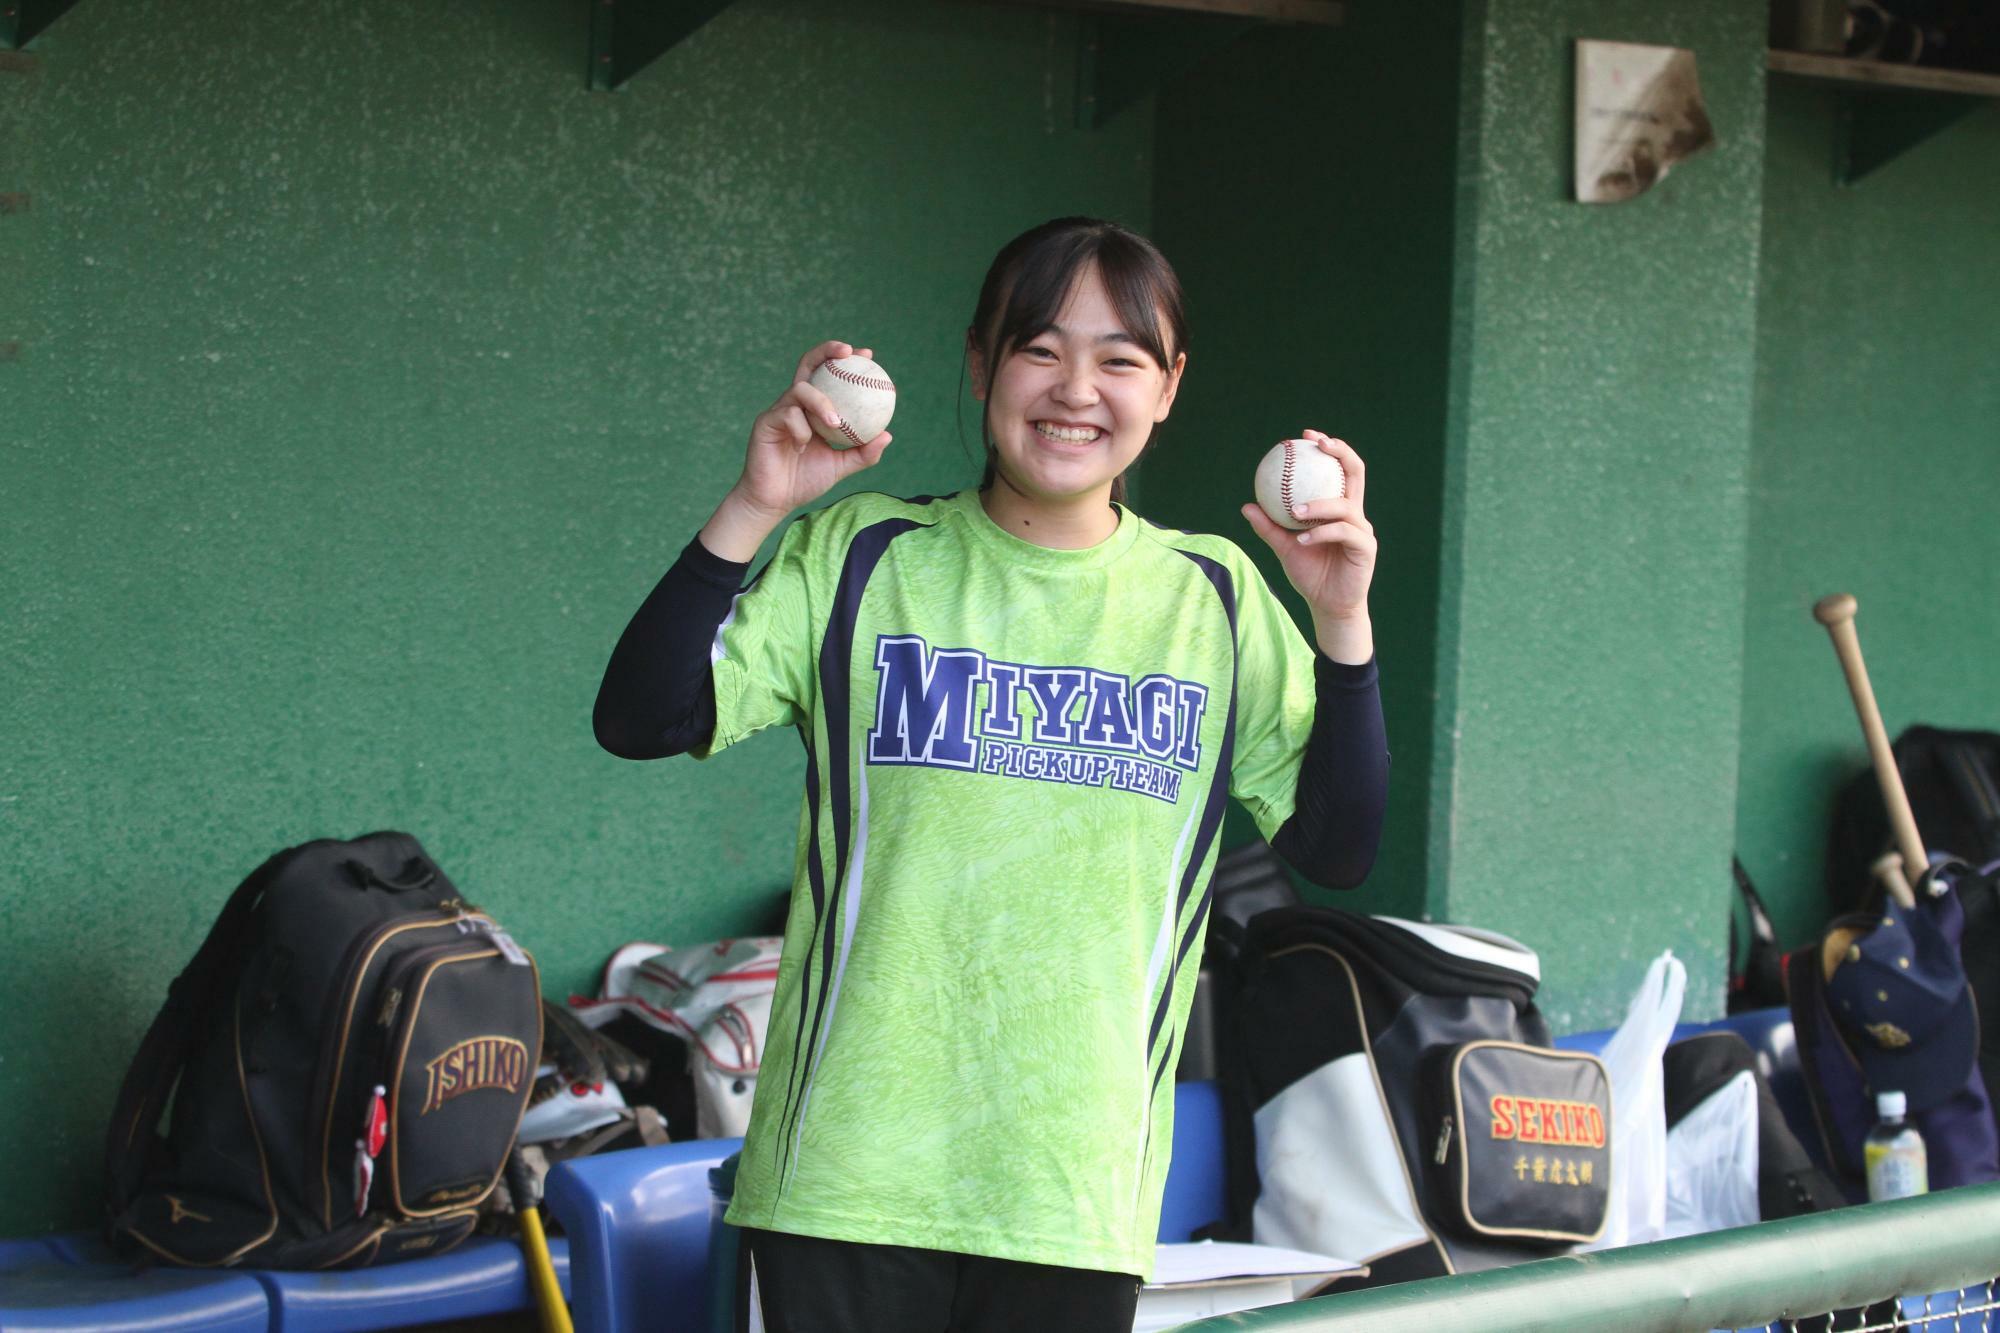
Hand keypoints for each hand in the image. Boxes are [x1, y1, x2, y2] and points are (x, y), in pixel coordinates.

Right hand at [731, 340, 893, 518]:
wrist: (776, 501)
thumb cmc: (805, 481)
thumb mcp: (840, 466)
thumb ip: (863, 453)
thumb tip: (888, 435)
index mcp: (813, 409)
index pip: (829, 375)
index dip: (845, 359)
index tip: (868, 355)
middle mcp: (796, 403)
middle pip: (809, 364)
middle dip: (827, 351)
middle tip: (849, 352)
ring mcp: (779, 410)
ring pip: (800, 390)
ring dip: (820, 403)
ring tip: (834, 423)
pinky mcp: (765, 422)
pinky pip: (788, 416)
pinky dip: (802, 430)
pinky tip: (804, 447)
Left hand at [1240, 431, 1375, 661]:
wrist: (1327, 605)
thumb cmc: (1309, 575)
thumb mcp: (1284, 548)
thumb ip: (1269, 527)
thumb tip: (1247, 505)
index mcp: (1339, 508)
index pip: (1339, 469)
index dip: (1328, 447)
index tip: (1305, 436)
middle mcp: (1355, 514)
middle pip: (1356, 472)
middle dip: (1339, 452)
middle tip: (1316, 444)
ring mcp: (1363, 530)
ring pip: (1345, 506)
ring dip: (1319, 505)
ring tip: (1295, 511)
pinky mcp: (1366, 548)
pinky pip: (1343, 533)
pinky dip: (1320, 534)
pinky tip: (1302, 540)